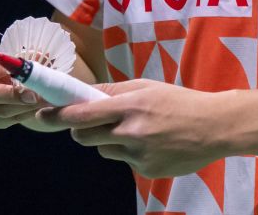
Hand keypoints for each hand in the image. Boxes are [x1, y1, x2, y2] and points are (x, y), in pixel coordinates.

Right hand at [0, 49, 47, 128]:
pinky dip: (23, 113)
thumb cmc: (4, 61)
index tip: (10, 68)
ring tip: (42, 100)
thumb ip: (12, 57)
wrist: (4, 77)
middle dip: (12, 94)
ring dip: (22, 106)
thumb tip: (32, 58)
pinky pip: (6, 120)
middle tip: (34, 93)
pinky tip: (36, 107)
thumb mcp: (4, 53)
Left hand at [38, 79, 229, 176]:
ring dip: (107, 141)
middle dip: (79, 130)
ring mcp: (139, 155)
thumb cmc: (179, 102)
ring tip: (134, 130)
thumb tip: (83, 93)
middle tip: (88, 123)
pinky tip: (151, 143)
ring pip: (103, 150)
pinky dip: (129, 152)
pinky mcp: (147, 171)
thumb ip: (112, 92)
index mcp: (130, 107)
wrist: (215, 127)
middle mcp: (131, 133)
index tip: (42, 114)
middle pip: (84, 137)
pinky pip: (124, 161)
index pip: (82, 115)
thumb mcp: (146, 87)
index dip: (58, 116)